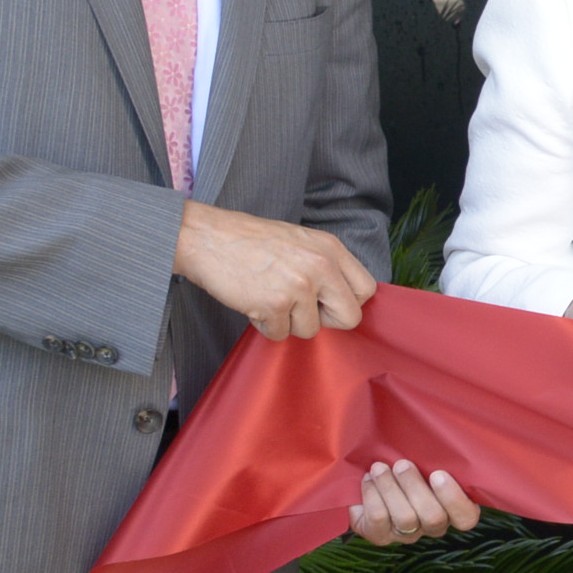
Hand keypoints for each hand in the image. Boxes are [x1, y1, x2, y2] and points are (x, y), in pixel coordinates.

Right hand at [174, 202, 377, 340]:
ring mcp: (299, 286)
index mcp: (331, 248)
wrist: (206, 237)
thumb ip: (326, 266)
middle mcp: (320, 266)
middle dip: (325, 320)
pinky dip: (265, 325)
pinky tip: (253, 302)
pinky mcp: (275, 304)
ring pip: (310, 330)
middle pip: (350, 317)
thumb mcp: (300, 241)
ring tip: (268, 297)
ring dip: (288, 322)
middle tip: (300, 309)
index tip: (327, 303)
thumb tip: (344, 298)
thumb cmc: (250, 241)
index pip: (366, 290)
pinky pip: (280, 334)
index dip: (346, 302)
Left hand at [350, 459, 477, 546]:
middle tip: (402, 464)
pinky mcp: (380, 536)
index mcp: (452, 507)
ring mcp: (407, 534)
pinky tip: (368, 479)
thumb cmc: (401, 462)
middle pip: (434, 518)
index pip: (466, 518)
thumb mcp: (422, 458)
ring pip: (405, 519)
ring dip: (390, 488)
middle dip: (415, 487)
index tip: (438, 474)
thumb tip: (440, 435)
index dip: (454, 500)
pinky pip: (379, 520)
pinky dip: (372, 495)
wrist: (365, 477)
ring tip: (379, 468)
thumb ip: (435, 456)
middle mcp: (432, 525)